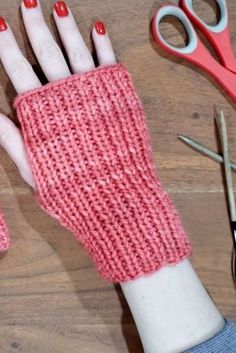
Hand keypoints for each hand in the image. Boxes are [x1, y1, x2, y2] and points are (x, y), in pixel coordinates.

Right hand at [0, 0, 115, 187]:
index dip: (7, 47)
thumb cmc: (72, 190)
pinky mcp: (121, 100)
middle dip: (35, 26)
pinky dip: (104, 46)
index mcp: (43, 115)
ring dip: (67, 28)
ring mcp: (97, 96)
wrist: (116, 199)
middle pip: (48, 55)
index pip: (19, 72)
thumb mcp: (34, 171)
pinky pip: (110, 66)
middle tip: (28, 2)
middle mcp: (69, 99)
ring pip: (78, 53)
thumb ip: (12, 140)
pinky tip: (97, 29)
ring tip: (58, 7)